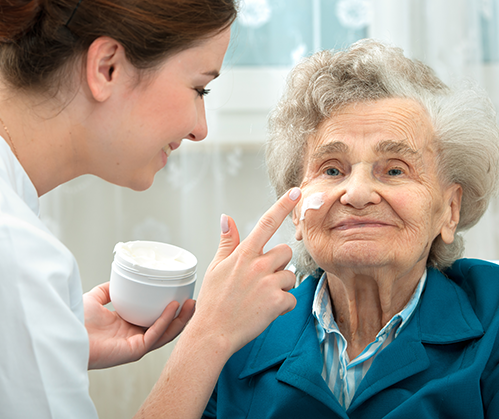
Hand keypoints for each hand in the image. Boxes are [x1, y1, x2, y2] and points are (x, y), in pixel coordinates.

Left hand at [83, 282, 195, 368]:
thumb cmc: (76, 319)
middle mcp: (134, 337)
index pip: (154, 320)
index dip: (169, 310)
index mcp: (127, 327)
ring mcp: (135, 345)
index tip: (180, 296)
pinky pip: (154, 335)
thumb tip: (118, 281)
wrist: (66, 330)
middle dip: (181, 315)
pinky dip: (164, 321)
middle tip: (192, 300)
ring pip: (165, 333)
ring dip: (180, 319)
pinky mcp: (134, 350)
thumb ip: (107, 290)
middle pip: (165, 328)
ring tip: (191, 304)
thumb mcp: (94, 298)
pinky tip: (172, 308)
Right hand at [190, 187, 301, 353]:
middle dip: (279, 264)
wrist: (213, 333)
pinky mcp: (277, 302)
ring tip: (261, 298)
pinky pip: (291, 298)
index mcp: (243, 254)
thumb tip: (226, 217)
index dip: (282, 205)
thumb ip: (227, 241)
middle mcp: (258, 265)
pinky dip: (283, 306)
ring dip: (281, 286)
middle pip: (285, 252)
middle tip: (262, 279)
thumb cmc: (213, 300)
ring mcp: (269, 283)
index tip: (296, 191)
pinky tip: (266, 310)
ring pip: (290, 275)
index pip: (266, 223)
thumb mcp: (216, 267)